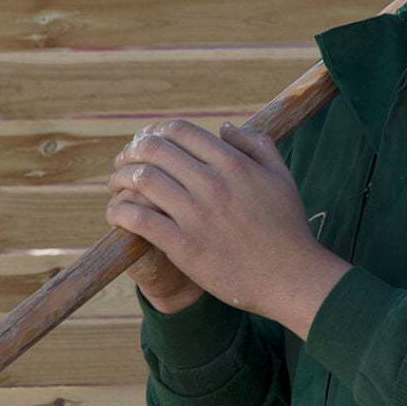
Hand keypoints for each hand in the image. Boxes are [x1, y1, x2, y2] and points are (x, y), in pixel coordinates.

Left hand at [105, 120, 349, 338]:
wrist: (291, 277)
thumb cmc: (288, 227)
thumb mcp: (281, 176)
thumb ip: (256, 144)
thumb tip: (225, 128)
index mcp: (233, 163)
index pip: (180, 131)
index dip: (156, 131)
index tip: (147, 140)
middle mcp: (212, 183)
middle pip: (154, 150)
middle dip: (131, 151)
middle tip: (123, 160)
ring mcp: (196, 214)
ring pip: (142, 180)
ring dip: (120, 178)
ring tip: (115, 185)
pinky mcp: (184, 246)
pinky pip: (140, 219)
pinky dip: (120, 212)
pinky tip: (116, 214)